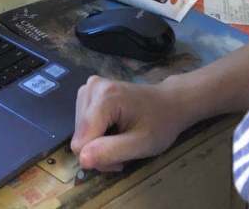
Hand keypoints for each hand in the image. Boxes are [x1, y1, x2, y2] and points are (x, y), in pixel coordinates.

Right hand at [71, 75, 196, 171]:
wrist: (169, 103)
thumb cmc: (160, 124)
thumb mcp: (141, 144)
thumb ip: (110, 152)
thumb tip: (82, 160)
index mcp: (104, 98)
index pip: (80, 142)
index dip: (99, 157)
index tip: (122, 157)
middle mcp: (90, 88)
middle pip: (79, 137)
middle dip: (99, 150)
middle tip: (124, 149)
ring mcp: (88, 88)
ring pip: (79, 132)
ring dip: (98, 143)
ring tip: (121, 139)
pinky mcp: (88, 92)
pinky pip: (82, 124)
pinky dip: (97, 133)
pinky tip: (113, 129)